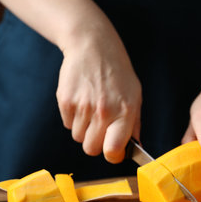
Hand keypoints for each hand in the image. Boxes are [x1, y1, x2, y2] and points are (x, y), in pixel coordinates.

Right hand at [56, 23, 141, 163]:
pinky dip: (73, 118)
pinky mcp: (65, 101)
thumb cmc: (117, 72)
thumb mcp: (135, 94)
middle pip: (91, 149)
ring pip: (77, 137)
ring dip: (84, 129)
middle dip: (95, 142)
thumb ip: (134, 123)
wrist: (92, 46)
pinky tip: (82, 100)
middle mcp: (103, 111)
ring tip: (91, 108)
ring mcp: (82, 106)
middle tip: (100, 128)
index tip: (113, 150)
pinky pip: (67, 124)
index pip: (112, 150)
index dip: (112, 155)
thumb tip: (134, 147)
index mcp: (124, 111)